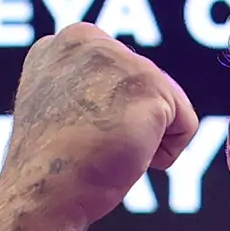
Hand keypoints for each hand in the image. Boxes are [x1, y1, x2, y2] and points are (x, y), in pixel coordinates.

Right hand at [0, 24, 196, 230]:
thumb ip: (90, 85)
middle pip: (149, 86)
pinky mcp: (150, 85)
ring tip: (105, 149)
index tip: (76, 132)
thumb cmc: (52, 164)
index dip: (108, 115)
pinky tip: (126, 156)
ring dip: (145, 139)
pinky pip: (186, 126)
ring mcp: (120, 58)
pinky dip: (164, 153)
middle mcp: (91, 39)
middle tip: (91, 144)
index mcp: (67, 42)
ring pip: (167, 106)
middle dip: (129, 124)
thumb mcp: (61, 106)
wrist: (43, 191)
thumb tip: (121, 94)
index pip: (122, 77)